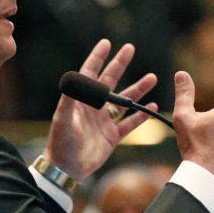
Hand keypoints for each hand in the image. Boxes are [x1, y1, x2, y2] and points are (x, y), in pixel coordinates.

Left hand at [45, 39, 156, 179]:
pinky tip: (152, 106)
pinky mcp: (113, 136)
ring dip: (138, 88)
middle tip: (130, 48)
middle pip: (110, 81)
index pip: (90, 73)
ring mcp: (104, 121)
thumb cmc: (61, 142)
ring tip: (152, 77)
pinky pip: (130, 123)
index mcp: (81, 100)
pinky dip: (142, 115)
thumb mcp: (63, 119)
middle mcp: (93, 107)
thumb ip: (69, 98)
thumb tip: (74, 76)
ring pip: (124, 101)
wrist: (67, 169)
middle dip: (120, 64)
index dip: (98, 58)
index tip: (107, 43)